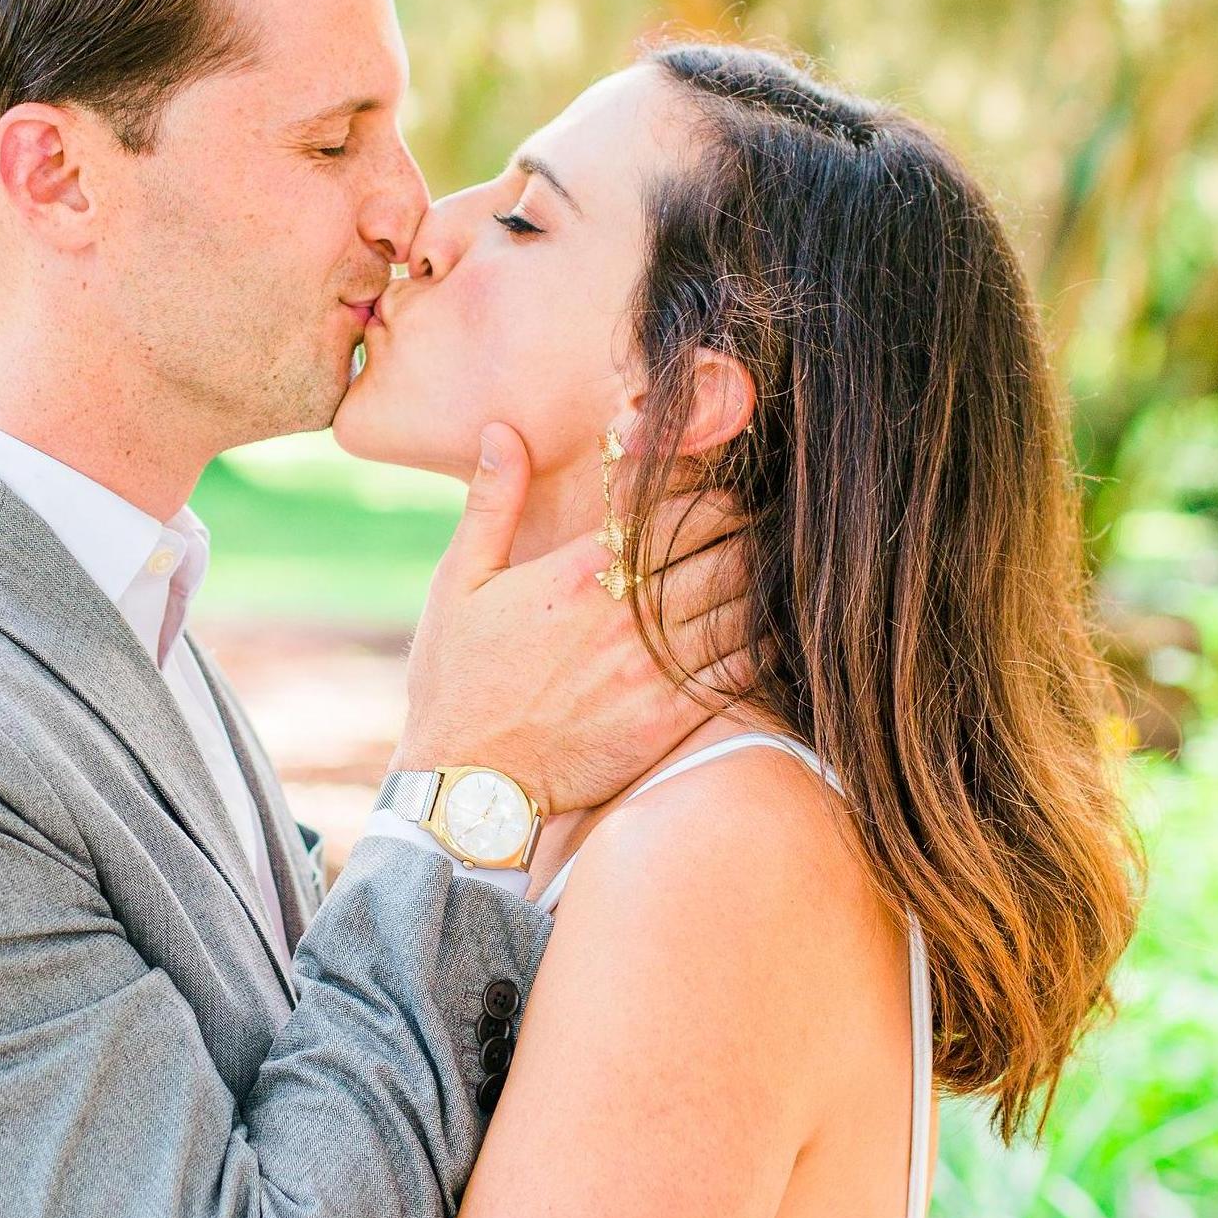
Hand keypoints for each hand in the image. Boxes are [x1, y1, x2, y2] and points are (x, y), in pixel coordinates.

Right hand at [397, 425, 749, 815]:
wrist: (467, 785)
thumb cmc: (458, 682)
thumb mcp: (458, 583)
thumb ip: (492, 503)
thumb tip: (502, 432)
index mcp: (582, 570)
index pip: (682, 508)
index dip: (710, 497)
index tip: (708, 504)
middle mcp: (627, 614)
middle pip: (729, 550)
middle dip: (740, 537)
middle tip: (737, 541)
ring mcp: (655, 668)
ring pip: (744, 603)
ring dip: (754, 586)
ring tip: (747, 583)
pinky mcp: (671, 718)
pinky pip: (744, 666)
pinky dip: (759, 643)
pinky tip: (750, 637)